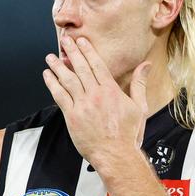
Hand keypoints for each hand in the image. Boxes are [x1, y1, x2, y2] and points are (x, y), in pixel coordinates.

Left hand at [43, 36, 151, 162]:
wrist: (116, 155)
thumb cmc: (129, 133)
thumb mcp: (140, 107)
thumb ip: (139, 84)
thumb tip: (146, 65)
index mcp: (111, 91)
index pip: (97, 65)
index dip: (88, 51)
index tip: (81, 41)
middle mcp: (95, 95)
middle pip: (80, 68)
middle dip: (72, 52)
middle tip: (64, 40)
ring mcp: (82, 106)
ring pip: (67, 80)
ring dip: (58, 67)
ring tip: (50, 57)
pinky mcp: (72, 117)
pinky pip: (60, 96)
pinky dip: (52, 84)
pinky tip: (47, 75)